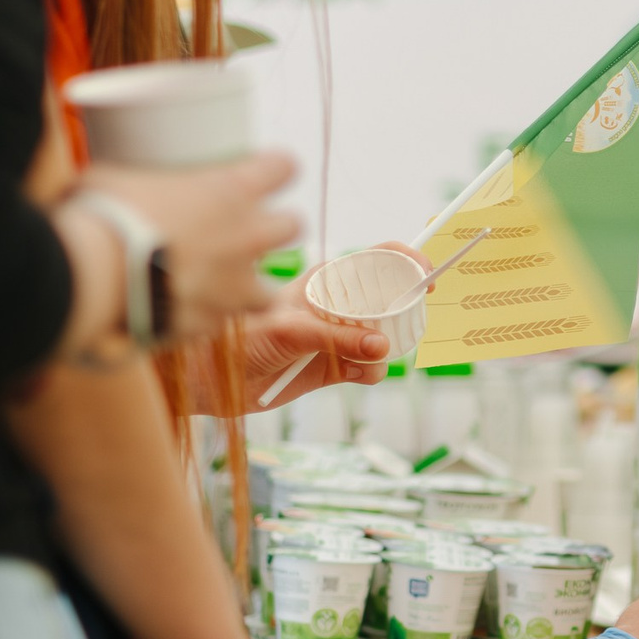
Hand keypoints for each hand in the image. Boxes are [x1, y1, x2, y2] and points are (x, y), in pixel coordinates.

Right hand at [81, 152, 299, 343]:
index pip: (283, 168)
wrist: (89, 279)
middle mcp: (246, 237)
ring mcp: (233, 286)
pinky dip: (205, 317)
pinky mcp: (210, 323)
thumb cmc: (100, 214)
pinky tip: (182, 313)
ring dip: (252, 286)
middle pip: (293, 226)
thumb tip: (117, 186)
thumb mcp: (117, 179)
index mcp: (230, 191)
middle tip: (246, 229)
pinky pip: (219, 322)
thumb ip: (136, 182)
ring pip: (270, 290)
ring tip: (225, 285)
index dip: (276, 168)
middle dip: (275, 226)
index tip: (266, 170)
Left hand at [229, 242, 428, 409]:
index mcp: (328, 282)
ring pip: (386, 338)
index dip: (406, 262)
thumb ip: (336, 338)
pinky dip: (371, 372)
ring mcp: (341, 337)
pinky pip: (371, 368)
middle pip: (392, 301)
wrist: (212, 379)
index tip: (425, 277)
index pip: (377, 259)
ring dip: (385, 350)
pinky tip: (354, 374)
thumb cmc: (240, 339)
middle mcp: (340, 306)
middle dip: (403, 315)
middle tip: (401, 330)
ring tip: (365, 360)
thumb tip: (382, 348)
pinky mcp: (337, 367)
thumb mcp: (290, 331)